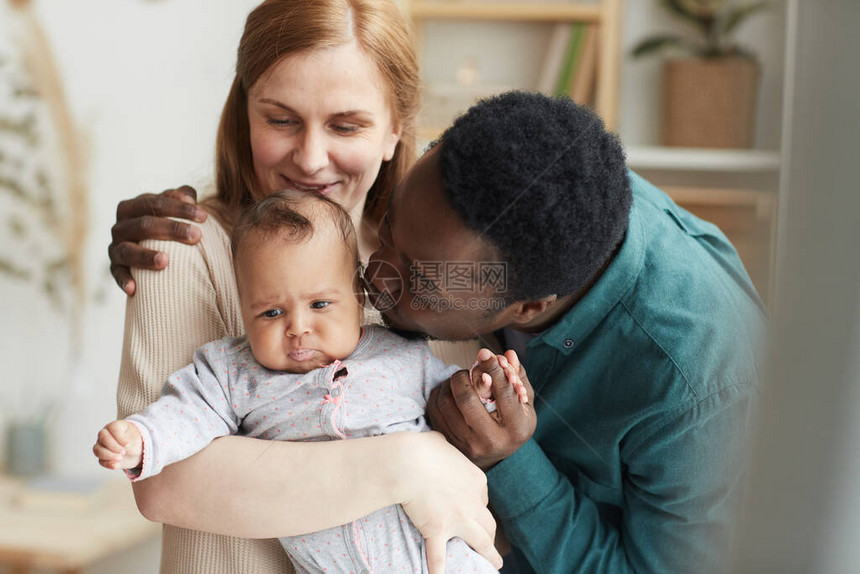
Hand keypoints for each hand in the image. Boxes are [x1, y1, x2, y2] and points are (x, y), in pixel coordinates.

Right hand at [93, 420, 142, 470]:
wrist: (135, 451)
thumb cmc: (134, 441)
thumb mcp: (135, 440)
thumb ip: (129, 445)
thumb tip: (121, 453)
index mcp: (114, 426)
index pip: (113, 428)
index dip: (119, 437)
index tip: (127, 444)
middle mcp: (105, 434)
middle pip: (103, 437)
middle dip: (113, 446)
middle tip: (123, 452)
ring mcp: (101, 446)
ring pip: (98, 450)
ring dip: (109, 455)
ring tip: (120, 458)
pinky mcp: (102, 457)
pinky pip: (101, 461)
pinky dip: (108, 463)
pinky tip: (116, 464)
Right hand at [109, 185, 206, 295]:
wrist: (148, 248)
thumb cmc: (166, 224)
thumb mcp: (173, 209)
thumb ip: (183, 197)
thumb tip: (190, 196)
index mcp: (133, 207)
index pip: (155, 203)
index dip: (179, 208)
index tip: (204, 216)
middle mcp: (120, 226)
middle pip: (143, 224)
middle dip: (171, 229)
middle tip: (197, 236)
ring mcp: (115, 247)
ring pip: (127, 250)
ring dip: (145, 256)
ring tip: (166, 261)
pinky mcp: (115, 267)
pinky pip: (117, 274)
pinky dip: (124, 280)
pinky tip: (134, 289)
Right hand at [395, 431, 503, 572]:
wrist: (408, 462)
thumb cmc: (422, 448)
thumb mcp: (441, 442)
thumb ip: (445, 448)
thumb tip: (439, 444)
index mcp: (477, 481)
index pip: (482, 499)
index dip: (476, 506)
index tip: (470, 510)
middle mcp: (473, 503)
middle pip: (487, 523)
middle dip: (490, 534)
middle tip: (491, 543)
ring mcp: (458, 519)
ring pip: (480, 542)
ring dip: (489, 554)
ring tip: (495, 565)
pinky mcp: (438, 531)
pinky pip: (440, 557)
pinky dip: (440, 571)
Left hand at [428, 349, 535, 469]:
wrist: (495, 456)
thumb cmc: (512, 424)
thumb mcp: (524, 403)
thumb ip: (518, 378)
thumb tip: (508, 353)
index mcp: (515, 428)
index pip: (504, 392)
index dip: (493, 368)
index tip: (484, 352)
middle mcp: (490, 440)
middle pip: (467, 398)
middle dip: (463, 377)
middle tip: (467, 372)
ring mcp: (467, 444)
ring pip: (446, 403)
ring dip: (449, 384)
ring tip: (459, 381)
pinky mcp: (449, 443)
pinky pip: (435, 411)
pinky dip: (439, 394)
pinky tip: (449, 392)